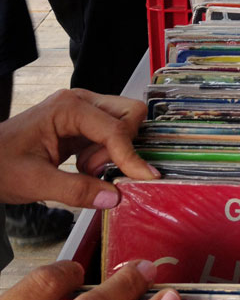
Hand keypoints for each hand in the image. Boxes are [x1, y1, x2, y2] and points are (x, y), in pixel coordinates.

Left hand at [0, 89, 154, 209]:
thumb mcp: (33, 183)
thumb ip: (75, 191)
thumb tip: (114, 197)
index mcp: (68, 108)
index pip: (115, 128)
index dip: (131, 156)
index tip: (146, 178)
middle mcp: (81, 102)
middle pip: (129, 114)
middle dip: (124, 145)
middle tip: (97, 169)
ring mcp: (84, 111)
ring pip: (125, 124)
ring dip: (114, 151)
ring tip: (85, 169)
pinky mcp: (85, 124)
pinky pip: (112, 134)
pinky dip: (107, 153)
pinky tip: (84, 166)